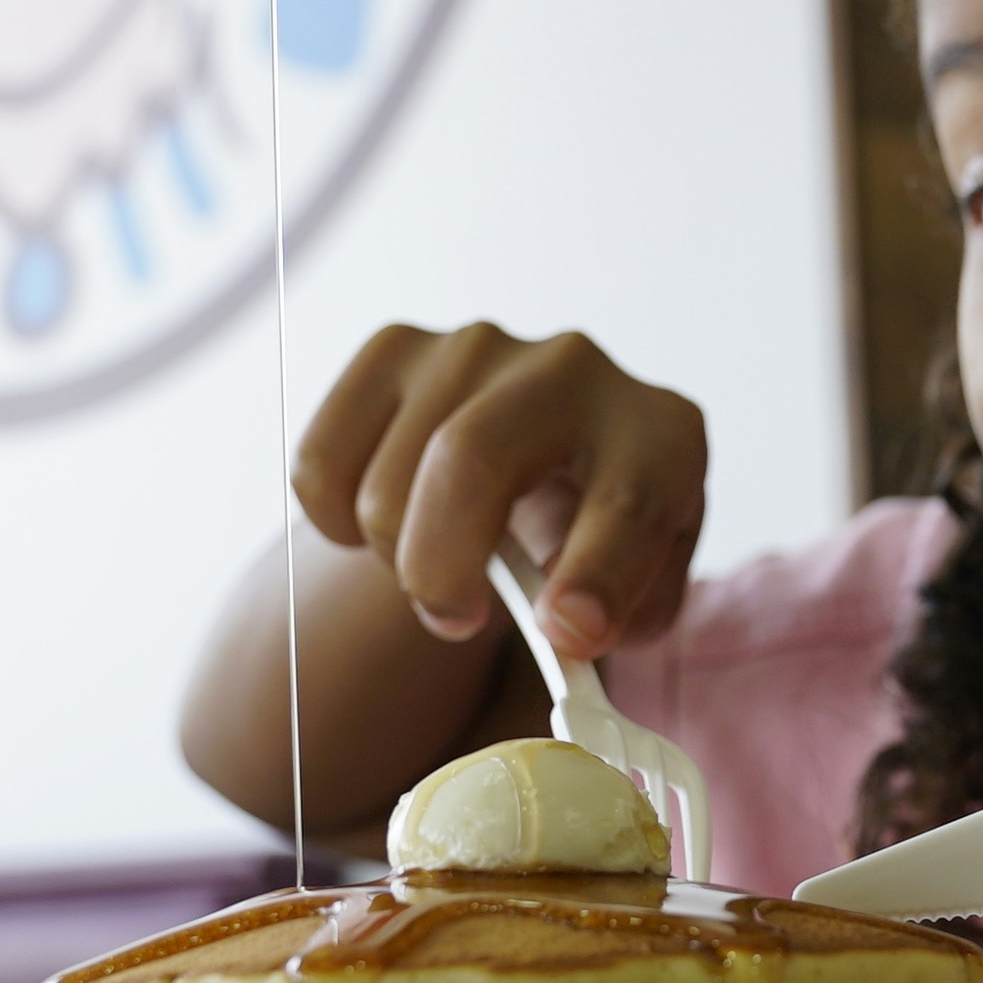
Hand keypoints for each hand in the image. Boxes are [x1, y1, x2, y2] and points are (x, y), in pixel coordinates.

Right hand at [294, 322, 708, 662]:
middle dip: (441, 563)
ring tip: (439, 566)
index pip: (629, 500)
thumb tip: (567, 631)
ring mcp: (478, 347)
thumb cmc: (596, 538)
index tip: (565, 635)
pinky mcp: (397, 351)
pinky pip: (323, 462)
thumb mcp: (636, 591)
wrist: (542, 463)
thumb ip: (618, 622)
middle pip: (469, 455)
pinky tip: (391, 524)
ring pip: (387, 480)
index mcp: (659, 435)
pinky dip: (335, 524)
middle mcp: (574, 369)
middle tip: (452, 620)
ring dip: (396, 557)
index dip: (596, 574)